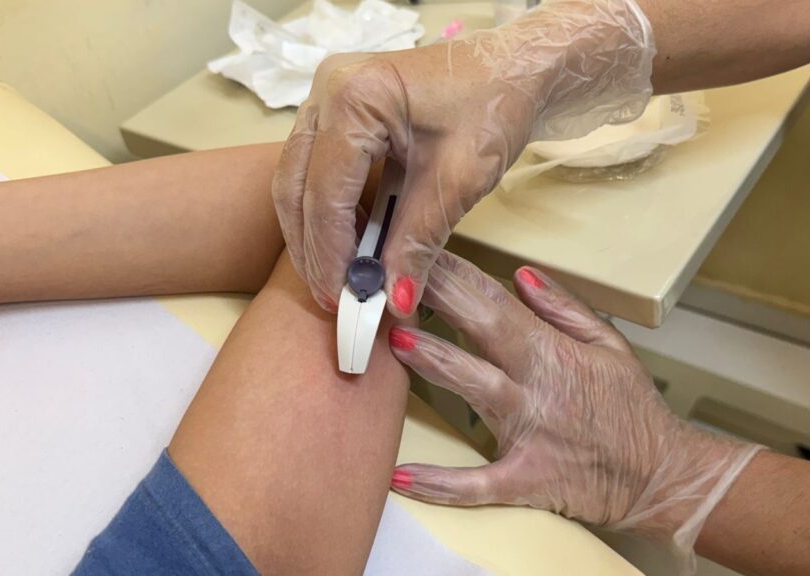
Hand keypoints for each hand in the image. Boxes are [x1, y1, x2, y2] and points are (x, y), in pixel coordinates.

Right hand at [273, 0, 655, 315]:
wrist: (514, 70)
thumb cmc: (493, 107)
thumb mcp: (457, 181)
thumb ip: (418, 242)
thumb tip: (394, 300)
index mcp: (355, 97)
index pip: (325, 191)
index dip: (330, 253)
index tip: (340, 299)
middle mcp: (327, 88)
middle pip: (295, 185)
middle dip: (312, 248)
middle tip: (330, 298)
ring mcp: (326, 95)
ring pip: (296, 178)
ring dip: (312, 232)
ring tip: (335, 280)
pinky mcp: (336, 109)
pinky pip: (313, 167)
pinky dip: (324, 210)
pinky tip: (344, 244)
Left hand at [387, 253, 760, 561]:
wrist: (661, 476)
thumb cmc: (633, 411)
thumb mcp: (611, 346)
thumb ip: (564, 309)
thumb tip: (521, 275)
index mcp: (553, 351)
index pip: (496, 302)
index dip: (456, 274)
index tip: (421, 251)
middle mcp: (536, 386)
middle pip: (480, 333)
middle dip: (436, 301)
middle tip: (392, 278)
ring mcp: (529, 433)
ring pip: (475, 392)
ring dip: (438, 365)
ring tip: (399, 344)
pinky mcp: (525, 480)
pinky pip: (478, 485)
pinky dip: (442, 484)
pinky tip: (403, 477)